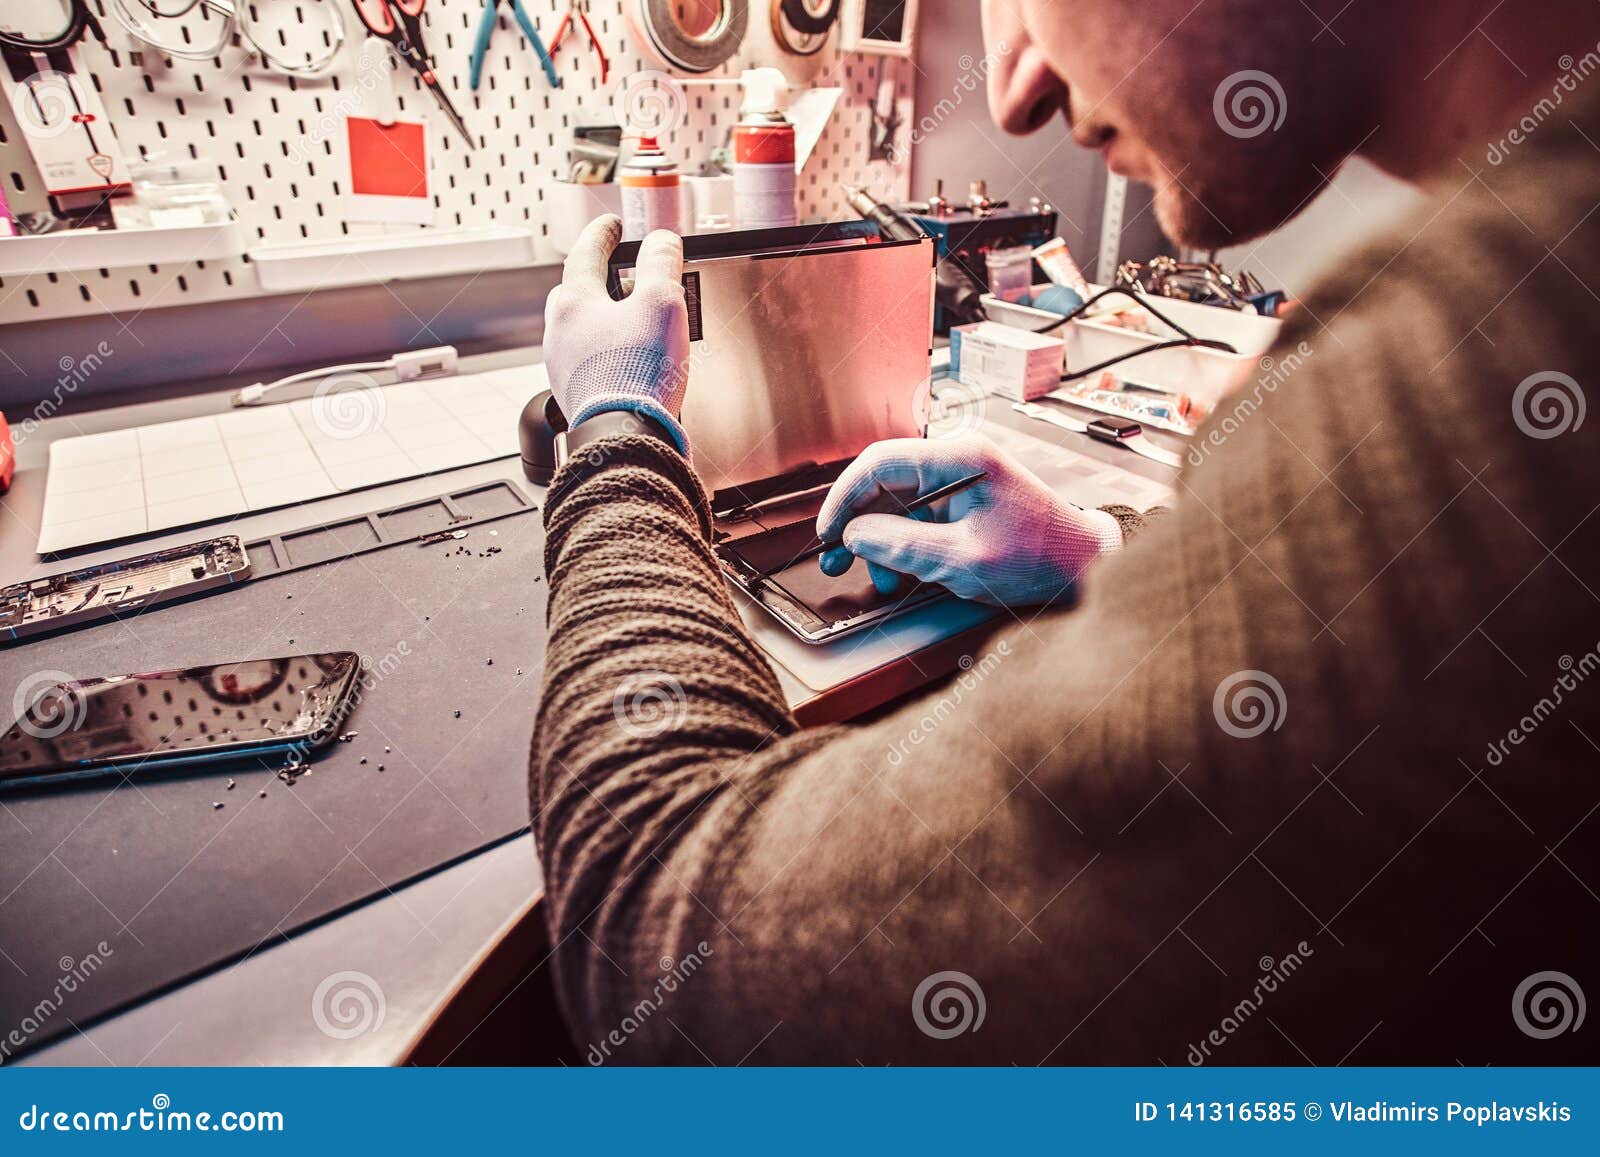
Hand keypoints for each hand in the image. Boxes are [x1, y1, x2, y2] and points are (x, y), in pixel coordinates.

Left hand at [542, 214, 691, 452]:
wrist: (625, 438)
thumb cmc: (638, 374)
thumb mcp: (662, 303)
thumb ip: (661, 264)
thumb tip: (661, 240)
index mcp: (573, 303)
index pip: (585, 253)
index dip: (603, 234)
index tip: (613, 225)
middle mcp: (559, 334)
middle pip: (575, 293)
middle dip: (597, 280)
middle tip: (620, 277)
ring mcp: (563, 367)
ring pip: (580, 330)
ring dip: (605, 320)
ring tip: (633, 324)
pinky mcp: (576, 396)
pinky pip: (588, 361)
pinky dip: (607, 352)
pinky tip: (628, 362)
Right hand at [814, 435, 1124, 605]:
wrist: (1085, 567)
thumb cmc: (1040, 558)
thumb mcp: (962, 559)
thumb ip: (902, 546)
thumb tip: (855, 535)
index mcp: (960, 458)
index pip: (879, 464)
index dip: (844, 498)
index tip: (827, 532)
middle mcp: (957, 460)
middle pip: (883, 484)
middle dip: (856, 525)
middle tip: (836, 561)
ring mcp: (960, 479)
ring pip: (896, 504)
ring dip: (879, 541)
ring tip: (876, 578)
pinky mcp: (963, 500)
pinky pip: (917, 517)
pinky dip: (902, 544)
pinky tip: (901, 573)